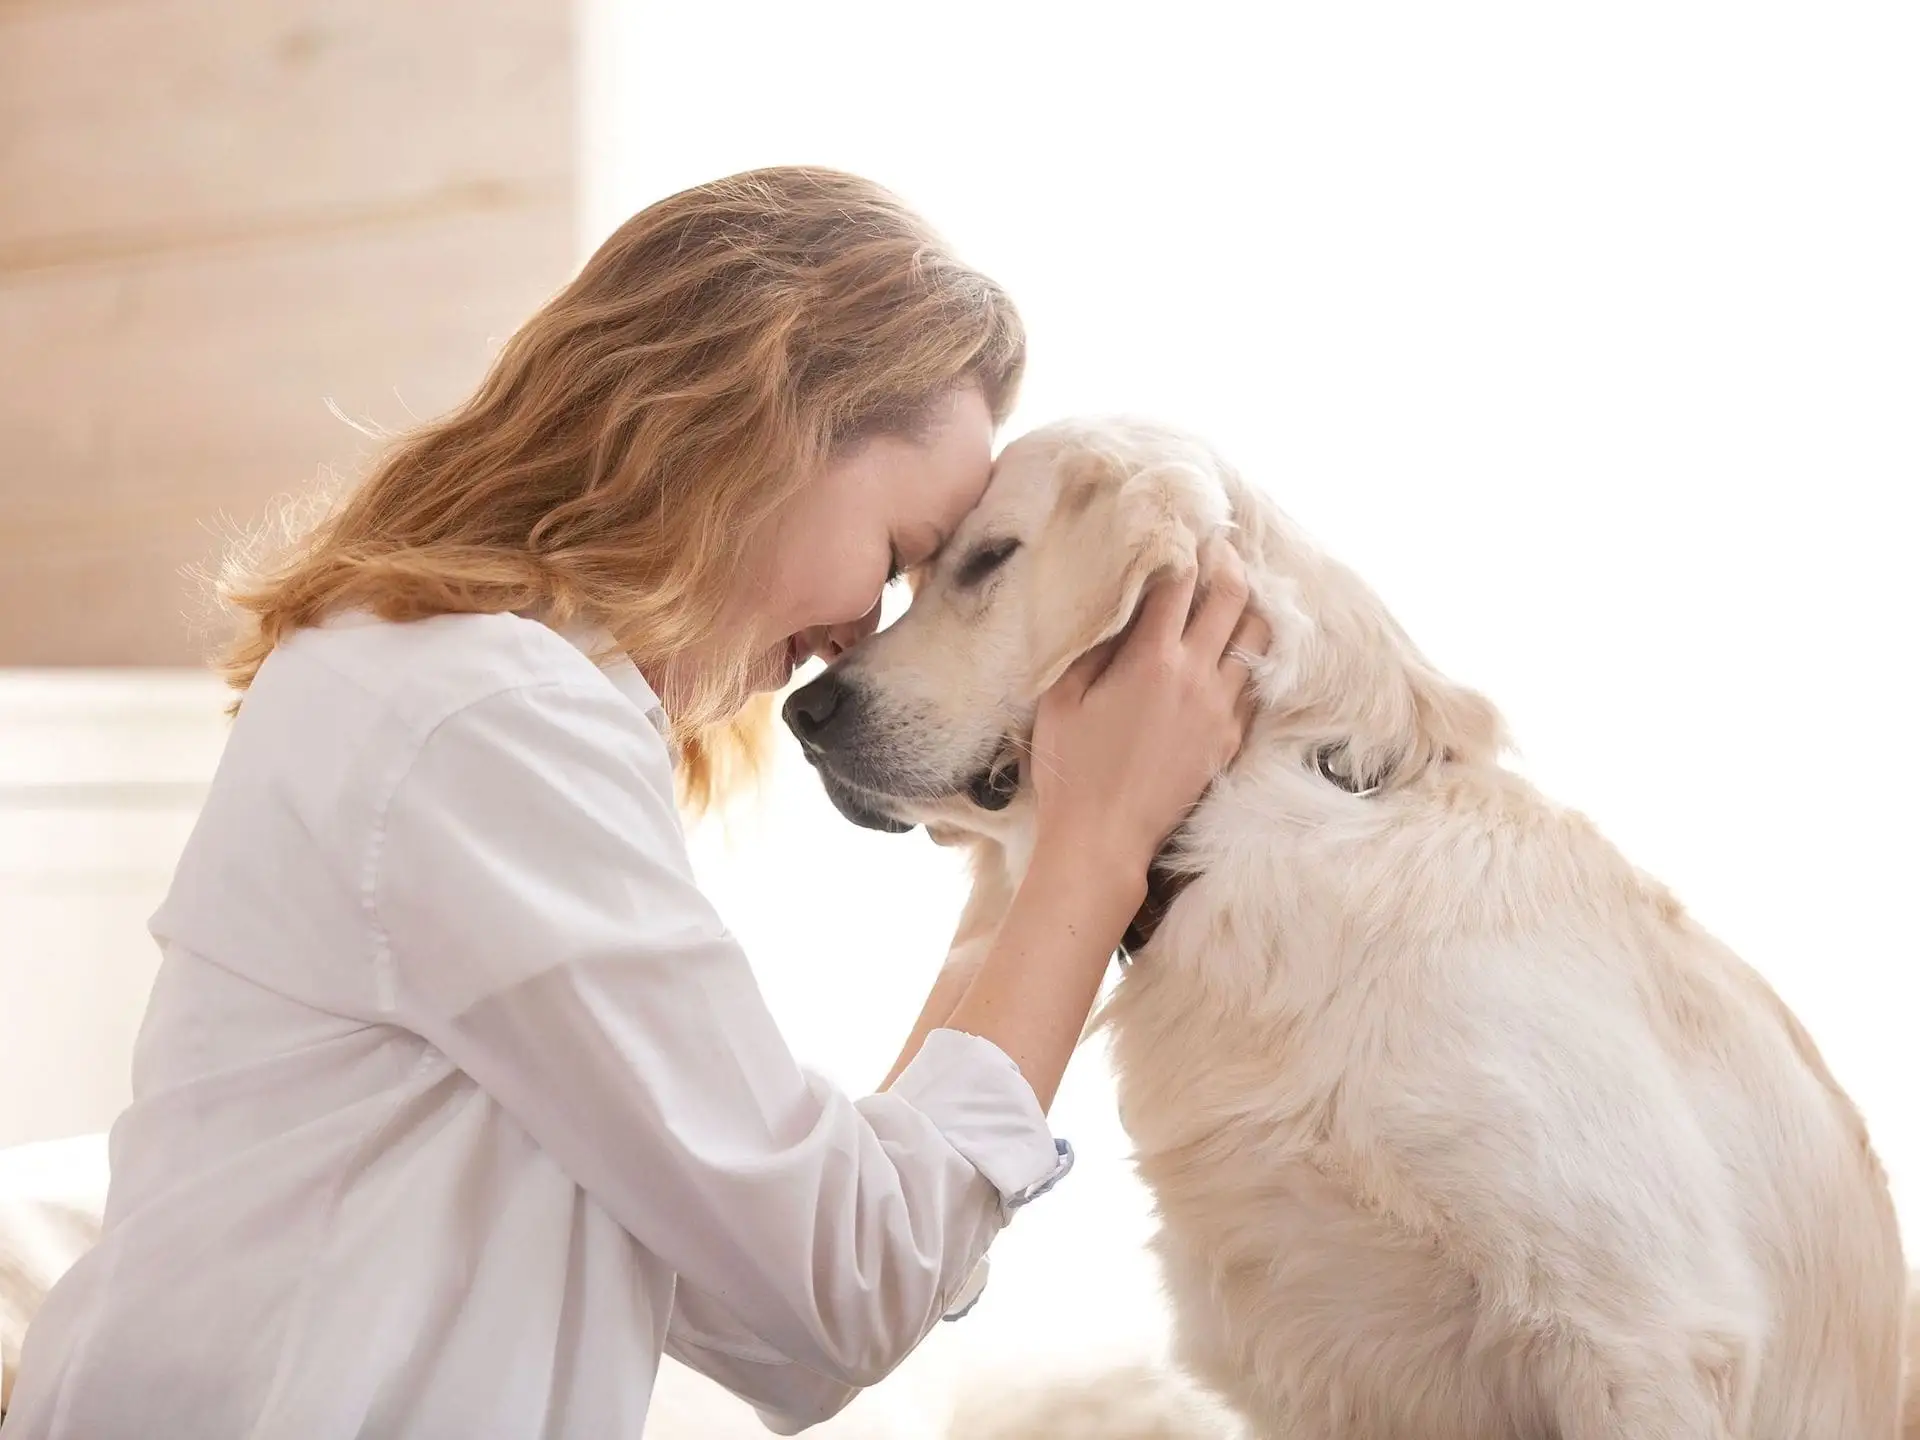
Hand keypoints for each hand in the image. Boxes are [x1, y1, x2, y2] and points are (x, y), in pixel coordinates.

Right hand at [1029, 538, 1268, 882]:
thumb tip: (1112, 604)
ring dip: (1249, 607)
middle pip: (1232, 598)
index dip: (1182, 547)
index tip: (1180, 528)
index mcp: (1151, 660)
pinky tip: (1236, 650)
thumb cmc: (1071, 768)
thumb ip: (1089, 645)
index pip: (1179, 583)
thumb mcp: (1061, 697)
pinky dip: (1251, 656)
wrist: (1104, 839)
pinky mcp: (1230, 740)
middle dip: (1227, 563)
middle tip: (1218, 547)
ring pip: (1258, 638)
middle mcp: (1197, 677)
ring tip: (1235, 592)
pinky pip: (1255, 684)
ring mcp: (1221, 710)